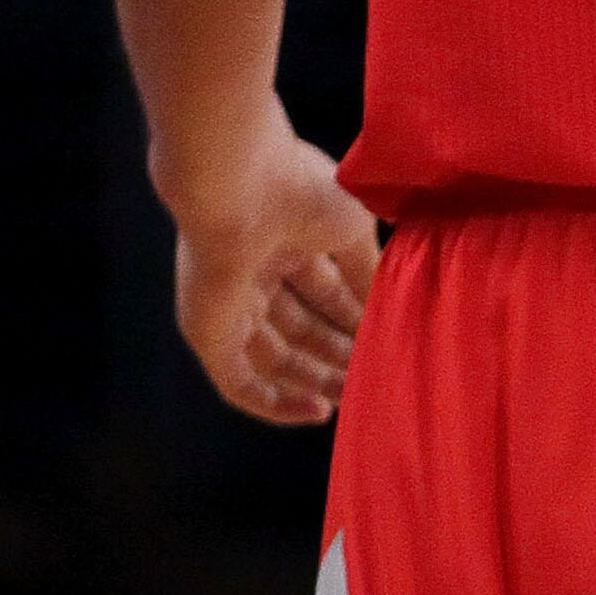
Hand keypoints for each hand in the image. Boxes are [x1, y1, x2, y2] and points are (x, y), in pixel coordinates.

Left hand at [169, 102, 378, 426]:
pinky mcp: (205, 331)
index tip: (387, 343)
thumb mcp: (352, 230)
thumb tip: (389, 304)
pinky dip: (275, 403)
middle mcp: (251, 272)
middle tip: (372, 378)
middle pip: (296, 328)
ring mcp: (225, 304)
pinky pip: (237, 382)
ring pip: (270, 358)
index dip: (354, 320)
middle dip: (334, 354)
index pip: (322, 291)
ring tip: (352, 397)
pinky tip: (316, 411)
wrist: (236, 183)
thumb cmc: (297, 191)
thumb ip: (368, 270)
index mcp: (283, 240)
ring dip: (311, 380)